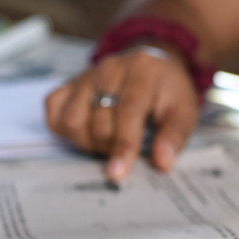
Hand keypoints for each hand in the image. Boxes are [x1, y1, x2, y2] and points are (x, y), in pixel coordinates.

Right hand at [45, 46, 199, 181]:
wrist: (151, 65)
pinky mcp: (69, 84)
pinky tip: (86, 130)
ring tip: (106, 141)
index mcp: (142, 72)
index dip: (123, 145)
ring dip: (88, 142)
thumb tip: (163, 163)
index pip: (128, 111)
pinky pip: (54, 112)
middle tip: (124, 149)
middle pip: (99, 122)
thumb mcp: (184, 111)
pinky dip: (65, 129)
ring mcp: (85, 76)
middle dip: (110, 147)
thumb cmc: (167, 92)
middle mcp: (109, 69)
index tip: (118, 172)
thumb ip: (174, 137)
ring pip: (72, 121)